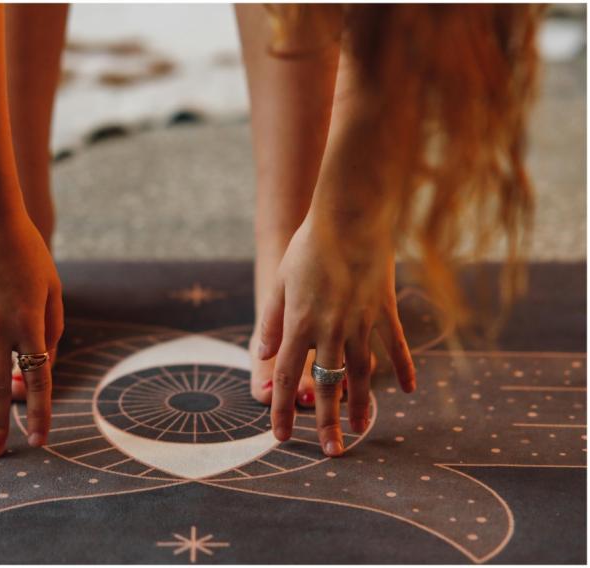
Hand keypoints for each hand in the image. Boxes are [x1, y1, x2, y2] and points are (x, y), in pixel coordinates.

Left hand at [257, 213, 414, 456]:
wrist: (349, 216)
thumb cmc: (309, 247)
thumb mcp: (280, 282)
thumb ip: (272, 321)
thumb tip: (261, 354)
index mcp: (300, 323)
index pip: (284, 375)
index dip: (281, 409)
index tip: (281, 437)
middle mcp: (331, 329)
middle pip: (327, 385)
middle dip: (326, 422)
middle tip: (330, 451)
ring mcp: (362, 321)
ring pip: (362, 373)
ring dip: (362, 404)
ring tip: (363, 429)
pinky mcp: (385, 310)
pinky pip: (395, 346)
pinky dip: (404, 369)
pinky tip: (408, 391)